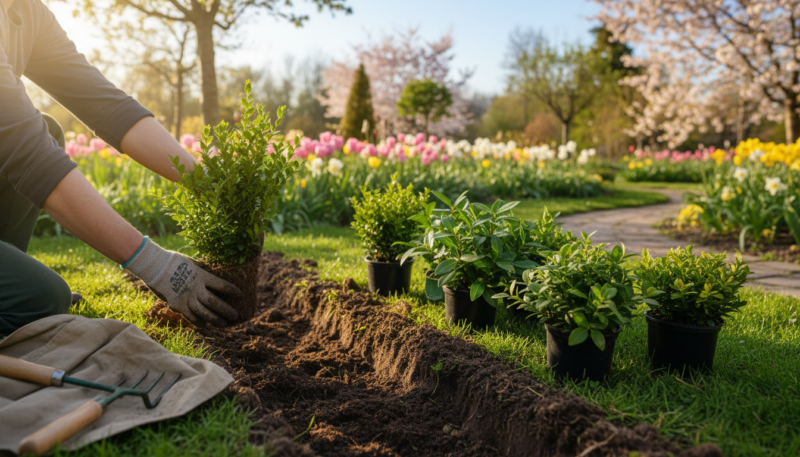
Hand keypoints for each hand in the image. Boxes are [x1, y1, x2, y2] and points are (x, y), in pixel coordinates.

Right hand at [124, 239, 239, 326]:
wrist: (155, 266)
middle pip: (215, 302)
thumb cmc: (174, 261)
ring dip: (216, 319)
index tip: (240, 294)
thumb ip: (202, 271)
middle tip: (235, 316)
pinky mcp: (177, 304)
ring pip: (204, 312)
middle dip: (227, 310)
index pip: (222, 285)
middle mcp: (196, 288)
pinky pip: (190, 316)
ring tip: (224, 323)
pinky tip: (205, 324)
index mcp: (202, 276)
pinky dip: (198, 321)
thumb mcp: (193, 263)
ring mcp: (187, 297)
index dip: (232, 291)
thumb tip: (212, 273)